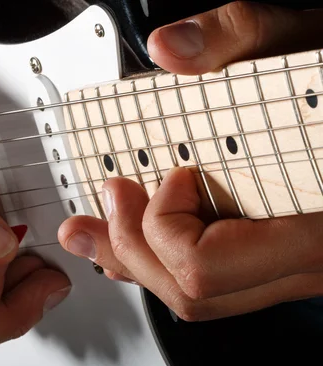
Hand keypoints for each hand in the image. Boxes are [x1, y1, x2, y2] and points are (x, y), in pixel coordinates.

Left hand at [58, 1, 322, 320]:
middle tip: (109, 196)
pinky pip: (215, 285)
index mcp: (311, 225)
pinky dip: (163, 264)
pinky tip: (135, 246)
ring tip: (97, 229)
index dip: (162, 222)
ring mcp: (292, 269)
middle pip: (192, 291)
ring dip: (137, 260)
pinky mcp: (278, 261)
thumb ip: (236, 35)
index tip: (172, 174)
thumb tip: (170, 47)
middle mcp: (304, 261)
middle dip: (130, 244)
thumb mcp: (300, 43)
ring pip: (201, 297)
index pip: (203, 264)